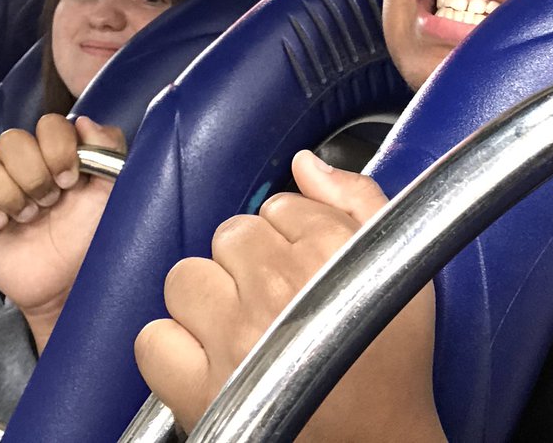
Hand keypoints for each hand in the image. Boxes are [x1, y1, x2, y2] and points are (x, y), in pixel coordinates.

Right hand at [0, 114, 124, 350]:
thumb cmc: (94, 236)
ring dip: (7, 192)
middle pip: (10, 141)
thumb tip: (84, 121)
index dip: (57, 148)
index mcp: (58, 154)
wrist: (72, 283)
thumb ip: (108, 148)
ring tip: (27, 217)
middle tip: (49, 201)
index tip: (71, 179)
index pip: (47, 124)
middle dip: (33, 173)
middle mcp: (25, 167)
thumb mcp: (114, 190)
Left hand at [135, 151, 444, 441]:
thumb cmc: (392, 362)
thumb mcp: (399, 264)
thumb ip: (356, 200)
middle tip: (272, 298)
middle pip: (228, 235)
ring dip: (207, 298)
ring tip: (239, 326)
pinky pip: (153, 338)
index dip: (289, 237)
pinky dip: (172, 346)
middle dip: (247, 262)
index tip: (303, 267)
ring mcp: (234, 339)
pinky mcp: (200, 388)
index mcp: (328, 251)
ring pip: (185, 277)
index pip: (277, 206)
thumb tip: (304, 164)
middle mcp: (277, 288)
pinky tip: (207, 356)